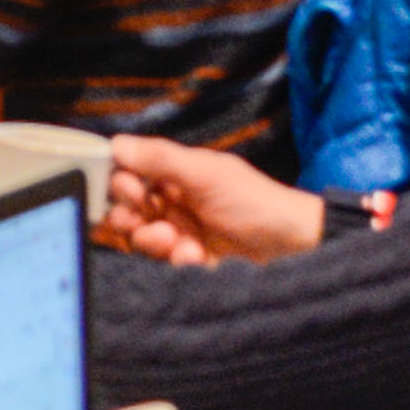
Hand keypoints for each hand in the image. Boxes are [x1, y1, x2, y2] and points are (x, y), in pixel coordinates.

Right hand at [99, 138, 328, 268]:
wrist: (294, 246)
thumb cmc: (254, 201)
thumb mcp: (206, 173)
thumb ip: (160, 159)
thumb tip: (115, 144)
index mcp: (178, 175)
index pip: (131, 175)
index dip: (122, 183)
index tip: (130, 190)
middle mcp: (175, 204)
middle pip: (128, 210)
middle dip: (129, 216)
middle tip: (141, 219)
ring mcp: (182, 235)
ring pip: (142, 240)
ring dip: (152, 240)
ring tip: (175, 240)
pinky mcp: (191, 264)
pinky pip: (166, 265)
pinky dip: (176, 260)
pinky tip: (194, 256)